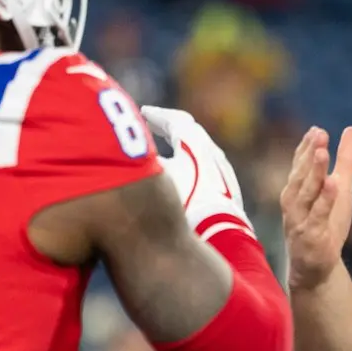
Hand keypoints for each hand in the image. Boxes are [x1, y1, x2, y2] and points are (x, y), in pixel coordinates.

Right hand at [140, 106, 251, 238]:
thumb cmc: (182, 206)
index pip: (175, 120)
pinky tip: (184, 181)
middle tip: (153, 125)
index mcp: (196, 144)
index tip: (144, 112)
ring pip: (201, 152)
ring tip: (166, 152)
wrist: (218, 237)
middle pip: (191, 133)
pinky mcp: (229, 192)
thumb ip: (141, 162)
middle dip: (170, 127)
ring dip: (183, 147)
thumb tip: (122, 152)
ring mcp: (224, 174)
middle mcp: (213, 154)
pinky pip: (207, 170)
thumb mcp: (155, 179)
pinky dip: (193, 166)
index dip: (156, 116)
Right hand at [280, 125, 351, 291]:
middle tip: (319, 134)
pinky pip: (317, 216)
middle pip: (301, 174)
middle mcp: (294, 203)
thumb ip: (346, 161)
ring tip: (322, 153)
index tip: (317, 130)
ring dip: (313, 173)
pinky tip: (332, 184)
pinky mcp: (311, 236)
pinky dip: (323, 200)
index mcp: (298, 189)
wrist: (316, 269)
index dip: (307, 147)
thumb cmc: (325, 225)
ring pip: (305, 193)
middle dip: (309, 154)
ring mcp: (300, 220)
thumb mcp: (340, 189)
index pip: (300, 164)